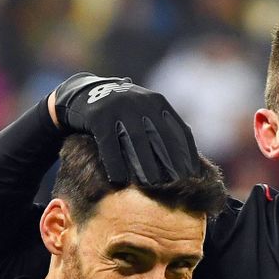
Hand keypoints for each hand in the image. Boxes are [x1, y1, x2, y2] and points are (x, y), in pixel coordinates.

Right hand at [49, 73, 197, 184]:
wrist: (84, 94)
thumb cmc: (122, 111)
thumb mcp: (145, 111)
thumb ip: (163, 127)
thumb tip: (189, 159)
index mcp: (157, 102)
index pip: (179, 130)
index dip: (187, 154)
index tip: (193, 175)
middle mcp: (141, 102)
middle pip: (160, 138)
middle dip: (170, 162)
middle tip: (176, 184)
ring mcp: (119, 108)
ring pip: (137, 141)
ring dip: (145, 165)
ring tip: (153, 184)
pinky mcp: (98, 117)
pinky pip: (109, 145)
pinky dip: (116, 164)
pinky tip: (120, 180)